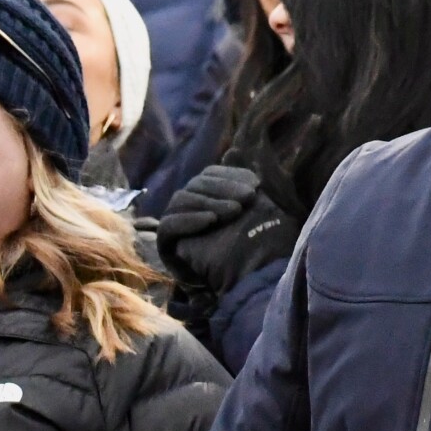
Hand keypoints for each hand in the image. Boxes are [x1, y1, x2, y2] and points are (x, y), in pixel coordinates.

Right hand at [157, 165, 292, 292]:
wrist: (257, 281)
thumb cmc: (262, 242)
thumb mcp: (260, 206)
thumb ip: (245, 181)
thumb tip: (235, 149)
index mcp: (210, 197)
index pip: (209, 175)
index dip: (230, 176)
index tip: (256, 184)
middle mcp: (190, 209)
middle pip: (195, 185)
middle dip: (223, 189)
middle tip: (248, 199)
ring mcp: (177, 226)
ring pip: (182, 200)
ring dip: (209, 202)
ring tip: (234, 212)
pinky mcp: (168, 245)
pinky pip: (169, 226)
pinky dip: (189, 220)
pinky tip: (210, 221)